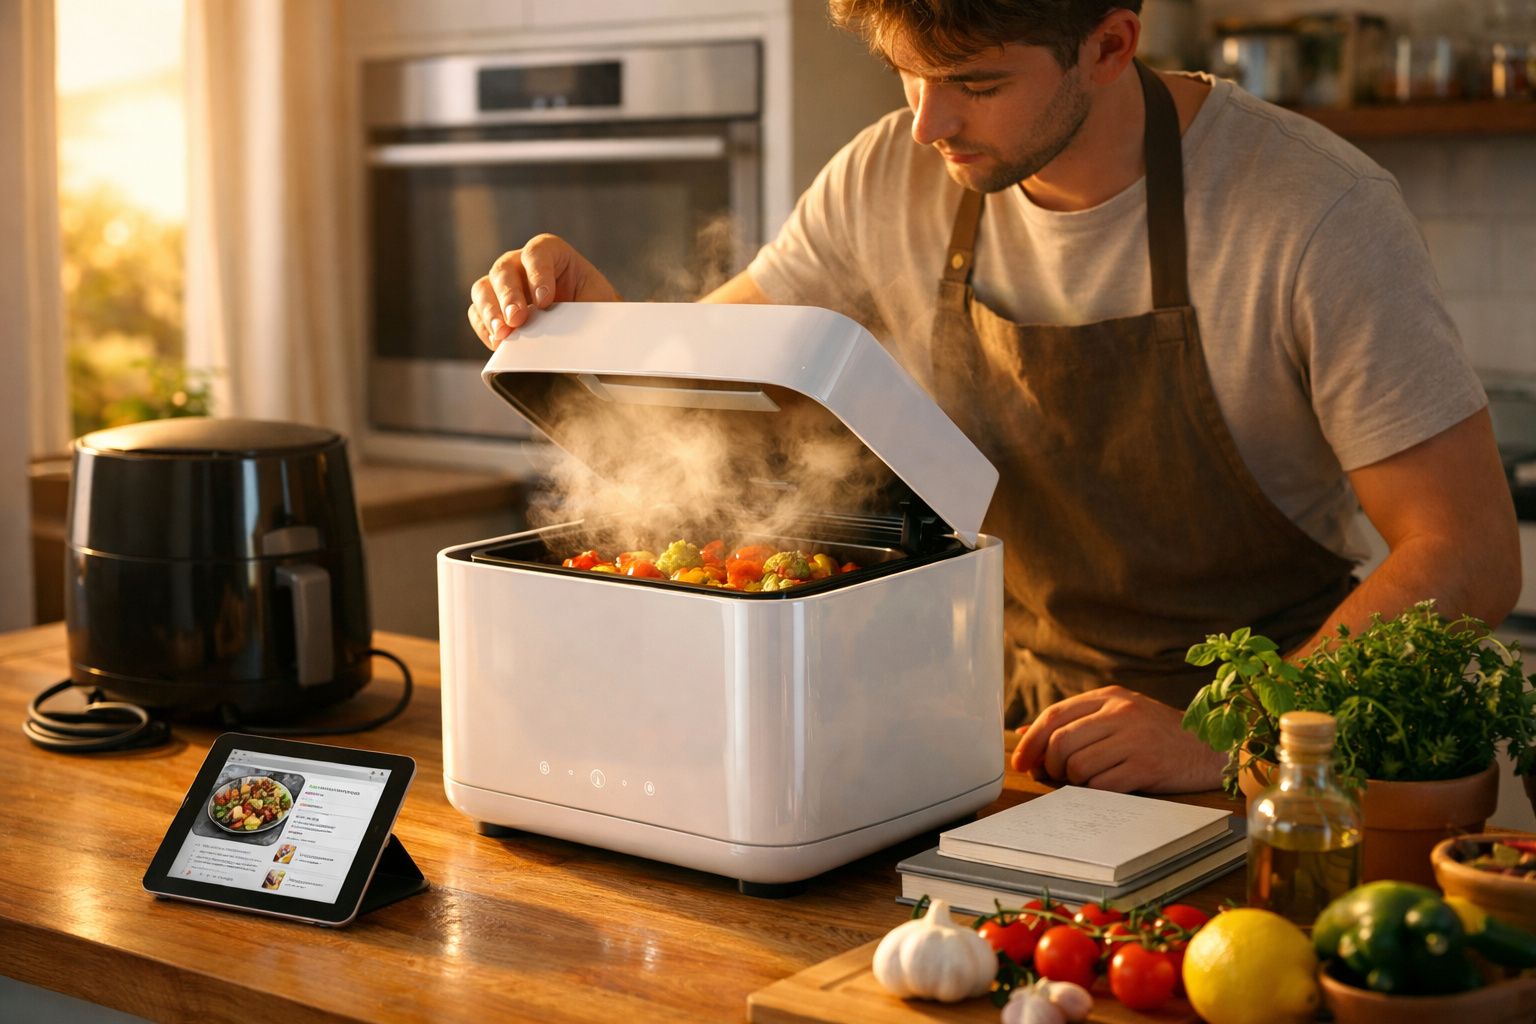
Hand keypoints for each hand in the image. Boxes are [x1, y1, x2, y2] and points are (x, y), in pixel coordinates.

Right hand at [468, 234, 621, 348]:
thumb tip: (571, 329)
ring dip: (490, 312)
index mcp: (550, 253)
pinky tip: (497, 342)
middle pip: (504, 270)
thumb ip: (584, 308)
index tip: (545, 301)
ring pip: (483, 289)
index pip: (537, 253)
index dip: (538, 274)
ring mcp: (502, 285)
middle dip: (509, 296)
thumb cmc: (594, 307)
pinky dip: (484, 328)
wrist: (588, 326)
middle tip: (517, 319)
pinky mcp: (492, 308)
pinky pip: (477, 313)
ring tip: (503, 334)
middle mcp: (520, 264)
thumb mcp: (597, 302)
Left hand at [1009, 685, 1226, 793]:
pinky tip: (1105, 787)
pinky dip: (1095, 792)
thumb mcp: (1120, 714)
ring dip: (1072, 781)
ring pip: (1077, 765)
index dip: (1031, 741)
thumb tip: (1024, 734)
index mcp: (1110, 696)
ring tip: (1084, 781)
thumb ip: (1076, 721)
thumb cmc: (1159, 734)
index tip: (1020, 762)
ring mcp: (1134, 739)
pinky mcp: (1146, 766)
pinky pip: (1101, 785)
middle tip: (1051, 776)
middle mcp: (1120, 713)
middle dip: (1048, 765)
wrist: (1212, 748)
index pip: (1054, 715)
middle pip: (1060, 741)